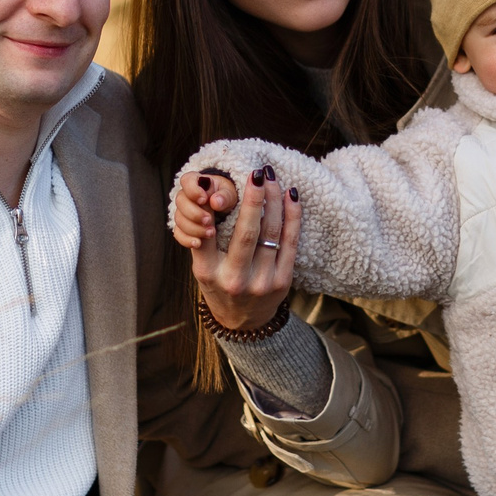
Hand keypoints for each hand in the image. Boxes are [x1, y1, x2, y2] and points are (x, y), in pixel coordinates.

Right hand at [180, 166, 299, 334]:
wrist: (244, 322)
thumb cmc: (220, 286)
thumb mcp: (203, 267)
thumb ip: (206, 240)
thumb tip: (210, 198)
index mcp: (208, 273)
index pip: (208, 234)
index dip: (213, 208)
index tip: (218, 184)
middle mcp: (235, 279)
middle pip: (246, 232)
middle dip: (254, 199)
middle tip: (257, 173)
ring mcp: (261, 282)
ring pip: (271, 233)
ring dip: (274, 201)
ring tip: (273, 179)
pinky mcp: (283, 281)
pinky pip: (290, 242)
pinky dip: (292, 216)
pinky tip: (291, 196)